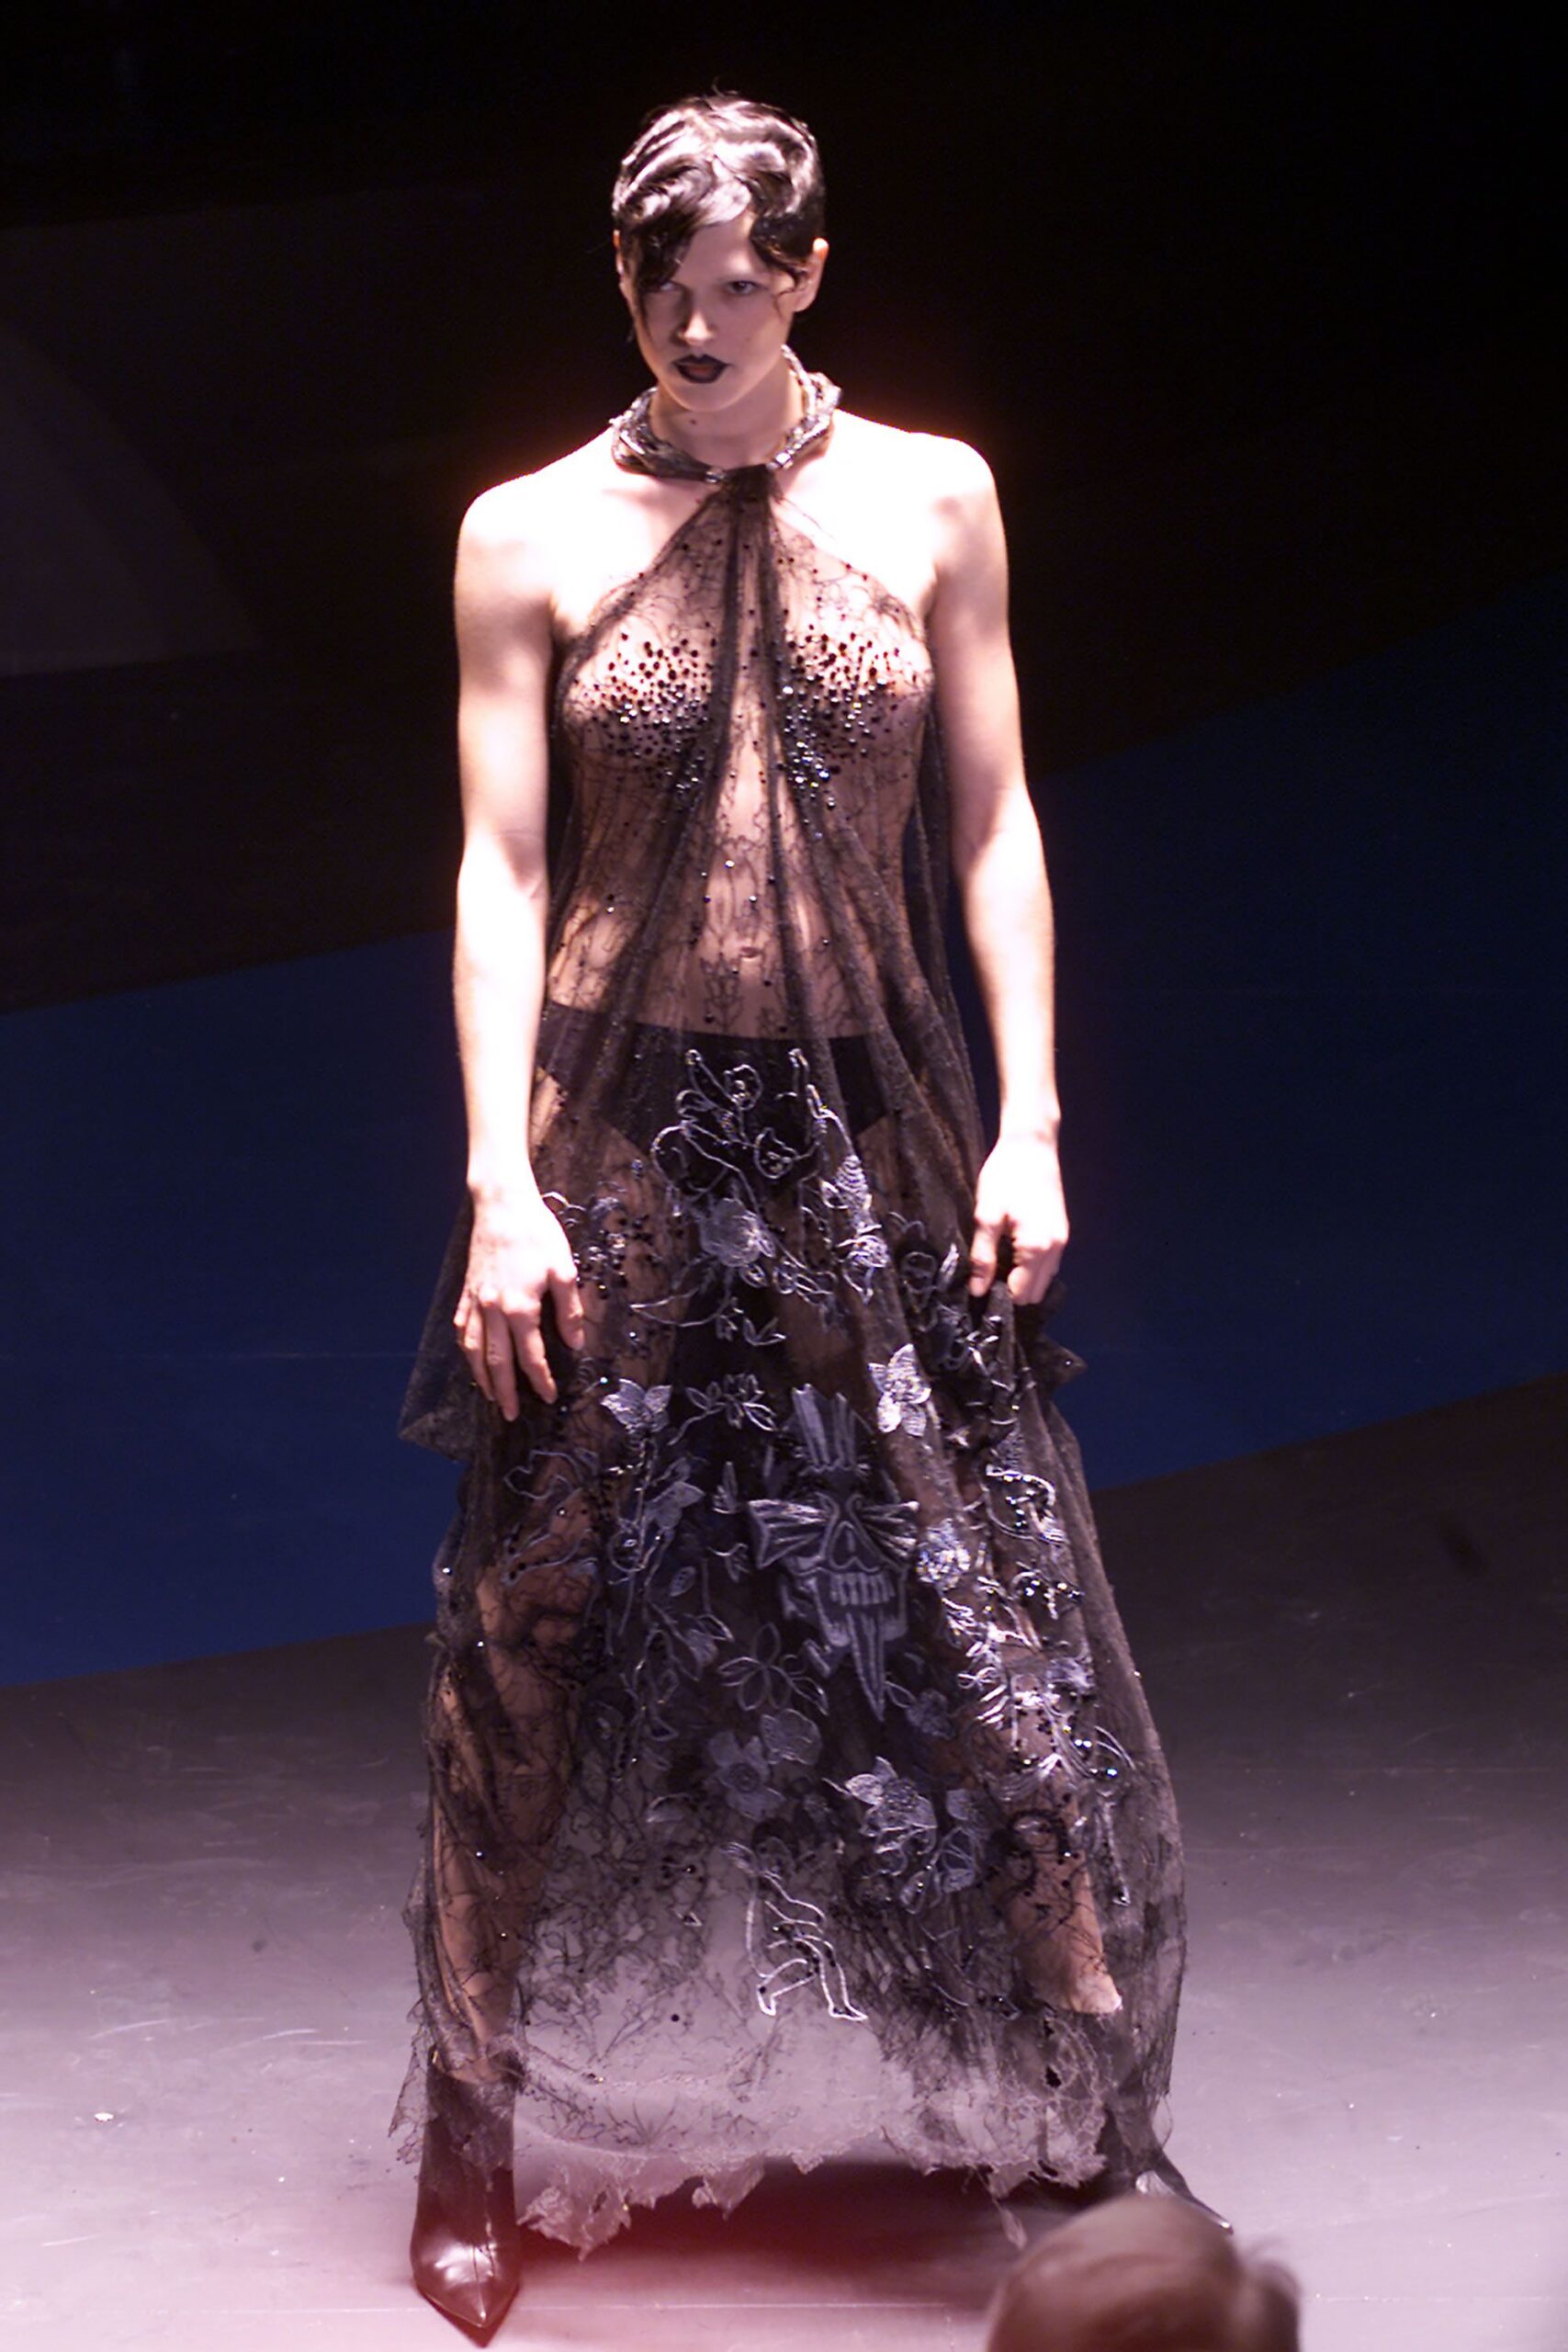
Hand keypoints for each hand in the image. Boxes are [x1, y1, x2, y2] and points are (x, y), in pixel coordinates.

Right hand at [456, 1188, 584, 1416]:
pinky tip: (470, 1358)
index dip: (540, 1380)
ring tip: (489, 1395)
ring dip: (480, 1376)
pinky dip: (465, 1349)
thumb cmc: (537, 1234)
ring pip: (473, 1349)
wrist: (502, 1206)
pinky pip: (461, 1328)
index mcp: (521, 1308)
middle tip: (509, 1415)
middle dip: (504, 1391)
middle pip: (496, 1362)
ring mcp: (475, 1302)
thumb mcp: (565, 1270)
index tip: (548, 1396)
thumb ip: (569, 1310)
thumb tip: (575, 1343)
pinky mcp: (466, 1291)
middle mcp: (493, 1310)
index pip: (530, 1356)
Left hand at [968, 1134, 1068, 1303]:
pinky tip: (1013, 1253)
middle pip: (1035, 1292)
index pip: (1020, 1293)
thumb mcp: (986, 1215)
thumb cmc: (1005, 1176)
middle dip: (1013, 1291)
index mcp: (1036, 1248)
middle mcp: (1055, 1249)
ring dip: (1024, 1280)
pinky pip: (1049, 1264)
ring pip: (1044, 1279)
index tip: (980, 1287)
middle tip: (987, 1276)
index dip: (999, 1295)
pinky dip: (1033, 1267)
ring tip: (999, 1264)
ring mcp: (1062, 1240)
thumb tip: (978, 1290)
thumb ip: (983, 1256)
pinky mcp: (1062, 1231)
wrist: (1032, 1145)